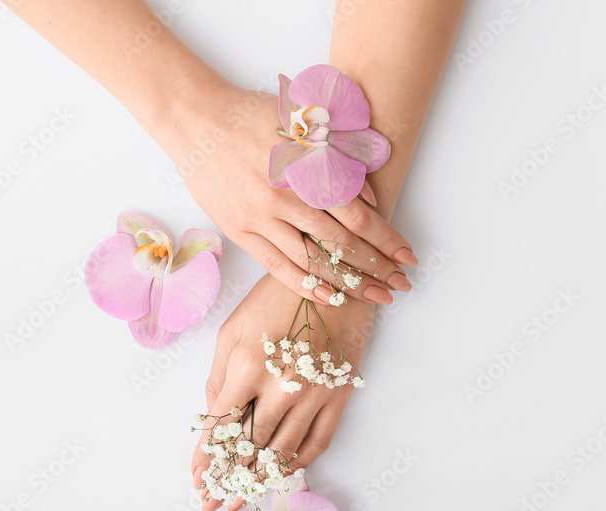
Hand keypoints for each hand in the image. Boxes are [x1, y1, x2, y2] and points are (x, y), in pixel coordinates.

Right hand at [167, 82, 416, 305]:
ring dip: (347, 283)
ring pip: (312, 261)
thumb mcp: (303, 125)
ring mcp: (261, 218)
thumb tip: (371, 199)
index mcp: (306, 169)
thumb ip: (340, 158)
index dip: (386, 239)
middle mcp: (286, 198)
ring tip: (373, 298)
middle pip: (340, 244)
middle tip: (399, 285)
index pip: (358, 215)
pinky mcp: (241, 231)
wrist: (198, 121)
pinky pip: (277, 266)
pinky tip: (329, 298)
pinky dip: (305, 285)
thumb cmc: (252, 117)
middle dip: (375, 268)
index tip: (407, 257)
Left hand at [190, 274, 375, 510]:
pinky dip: (300, 461)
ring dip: (261, 477)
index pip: (222, 425)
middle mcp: (280, 385)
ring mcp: (313, 392)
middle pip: (251, 445)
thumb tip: (213, 414)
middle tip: (215, 504)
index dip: (208, 458)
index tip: (198, 481)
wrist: (334, 277)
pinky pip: (318, 440)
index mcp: (247, 365)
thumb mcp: (234, 327)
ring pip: (284, 449)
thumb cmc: (277, 298)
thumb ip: (220, 373)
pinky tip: (285, 472)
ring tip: (245, 496)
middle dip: (229, 478)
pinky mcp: (339, 394)